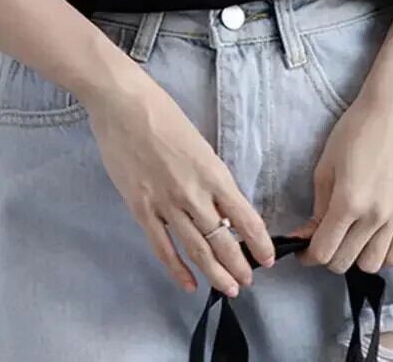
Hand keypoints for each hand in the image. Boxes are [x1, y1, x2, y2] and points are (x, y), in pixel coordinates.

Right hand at [86, 75, 276, 296]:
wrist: (124, 105)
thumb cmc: (162, 114)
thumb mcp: (198, 143)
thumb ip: (209, 175)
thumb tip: (219, 204)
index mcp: (213, 172)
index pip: (245, 217)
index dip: (259, 242)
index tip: (268, 257)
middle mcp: (194, 193)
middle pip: (223, 240)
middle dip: (240, 265)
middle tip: (248, 280)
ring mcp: (167, 204)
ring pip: (197, 250)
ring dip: (216, 273)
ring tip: (229, 288)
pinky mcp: (141, 209)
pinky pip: (163, 247)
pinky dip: (177, 269)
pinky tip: (188, 283)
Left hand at [287, 94, 392, 273]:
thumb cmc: (357, 131)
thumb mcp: (325, 165)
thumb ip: (318, 206)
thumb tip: (307, 236)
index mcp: (348, 202)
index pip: (323, 252)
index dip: (308, 255)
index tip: (304, 249)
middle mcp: (375, 216)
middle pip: (345, 263)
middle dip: (329, 255)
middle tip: (324, 239)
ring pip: (372, 265)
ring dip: (356, 257)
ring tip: (351, 238)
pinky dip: (382, 253)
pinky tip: (373, 237)